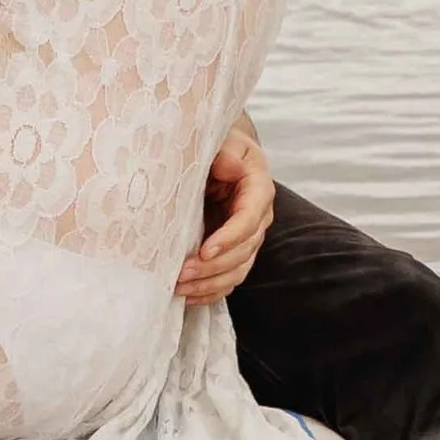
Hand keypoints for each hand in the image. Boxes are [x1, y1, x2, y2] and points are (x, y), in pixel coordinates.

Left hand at [176, 118, 274, 304]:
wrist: (220, 156)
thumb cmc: (220, 147)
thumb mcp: (225, 142)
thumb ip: (225, 154)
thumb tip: (227, 166)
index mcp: (258, 190)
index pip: (248, 220)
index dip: (228, 238)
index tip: (203, 251)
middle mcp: (258, 218)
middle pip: (243, 251)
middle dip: (213, 267)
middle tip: (182, 274)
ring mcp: (248, 238)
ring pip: (237, 270)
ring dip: (210, 283)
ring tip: (180, 288)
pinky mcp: (234, 251)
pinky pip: (228, 278)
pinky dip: (211, 291)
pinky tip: (189, 297)